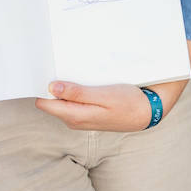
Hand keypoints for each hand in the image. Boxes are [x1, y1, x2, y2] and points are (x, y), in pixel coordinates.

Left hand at [36, 82, 153, 131]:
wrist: (146, 113)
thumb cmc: (128, 103)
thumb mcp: (104, 95)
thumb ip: (77, 94)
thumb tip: (52, 88)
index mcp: (74, 116)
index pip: (44, 103)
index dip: (44, 87)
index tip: (49, 73)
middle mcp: (73, 120)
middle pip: (51, 102)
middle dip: (55, 87)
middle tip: (65, 69)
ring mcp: (79, 119)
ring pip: (62, 102)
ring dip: (67, 89)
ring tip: (79, 75)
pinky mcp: (86, 116)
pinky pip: (72, 103)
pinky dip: (76, 93)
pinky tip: (87, 84)